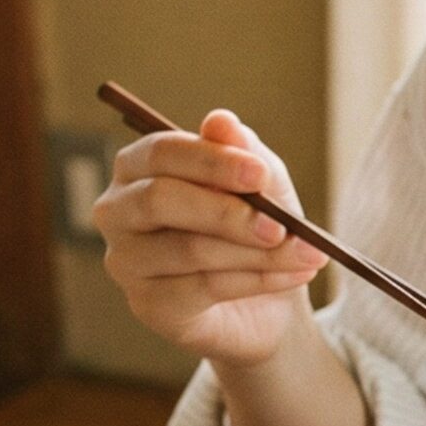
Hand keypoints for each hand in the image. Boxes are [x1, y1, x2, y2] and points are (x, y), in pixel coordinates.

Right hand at [92, 109, 325, 367]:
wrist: (267, 304)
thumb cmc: (255, 230)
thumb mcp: (263, 187)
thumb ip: (244, 153)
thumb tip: (220, 120)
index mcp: (138, 167)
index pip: (160, 152)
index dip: (210, 161)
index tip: (259, 174)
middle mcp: (118, 211)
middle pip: (159, 199)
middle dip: (228, 212)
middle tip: (281, 226)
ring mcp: (126, 261)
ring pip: (189, 249)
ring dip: (256, 253)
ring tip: (307, 254)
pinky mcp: (148, 305)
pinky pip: (203, 289)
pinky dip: (257, 280)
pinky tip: (292, 275)